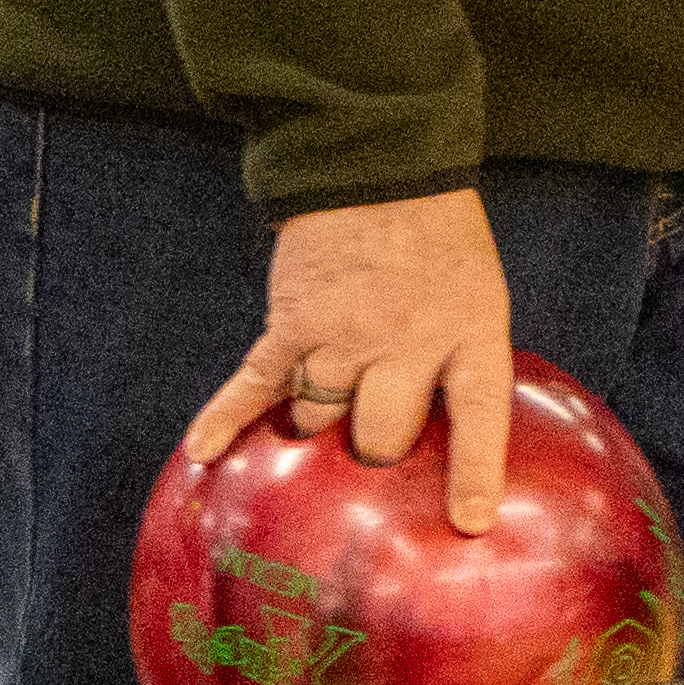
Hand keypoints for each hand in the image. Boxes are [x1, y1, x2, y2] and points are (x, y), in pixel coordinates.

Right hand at [184, 190, 515, 529]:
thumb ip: (459, 360)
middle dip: (373, 452)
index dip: (474, 473)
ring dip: (317, 425)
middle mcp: (406, 340)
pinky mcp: (293, 320)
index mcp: (468, 330)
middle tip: (370, 448)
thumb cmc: (437, 237)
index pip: (478, 415)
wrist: (378, 161)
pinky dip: (227, 418)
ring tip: (323, 415)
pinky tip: (205, 451)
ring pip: (319, 418)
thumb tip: (439, 441)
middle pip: (380, 436)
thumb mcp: (477, 293)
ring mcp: (344, 331)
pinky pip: (259, 382)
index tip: (467, 523)